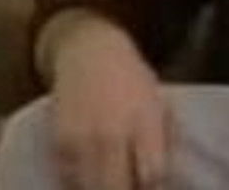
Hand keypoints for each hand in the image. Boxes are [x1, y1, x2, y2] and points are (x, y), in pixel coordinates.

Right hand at [46, 12, 171, 189]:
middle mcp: (112, 131)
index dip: (155, 188)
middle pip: (119, 188)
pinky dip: (81, 183)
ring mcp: (83, 139)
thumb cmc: (131, 77)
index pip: (153, 173)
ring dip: (103, 187)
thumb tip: (169, 176)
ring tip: (112, 178)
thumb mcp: (159, 99)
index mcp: (144, 120)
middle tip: (131, 184)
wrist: (89, 53)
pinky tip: (93, 173)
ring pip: (92, 188)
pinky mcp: (59, 144)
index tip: (154, 186)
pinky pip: (69, 179)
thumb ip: (167, 137)